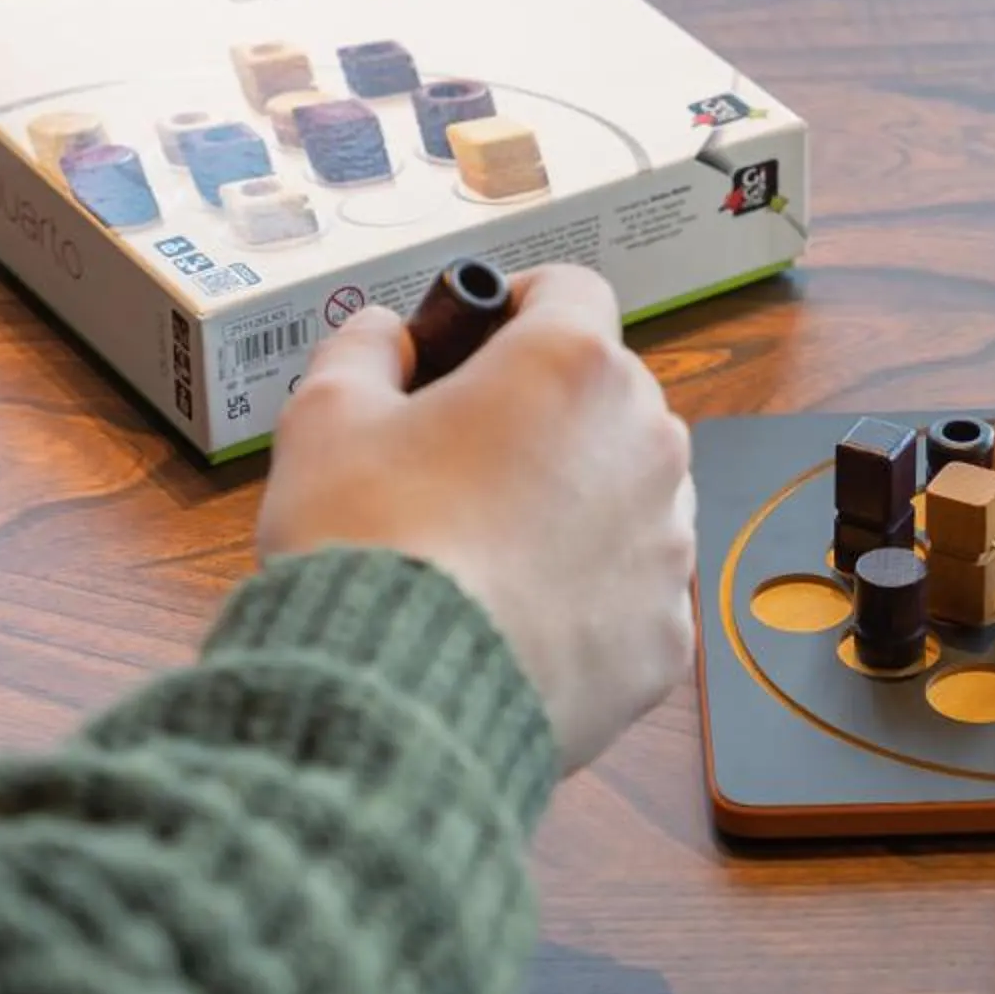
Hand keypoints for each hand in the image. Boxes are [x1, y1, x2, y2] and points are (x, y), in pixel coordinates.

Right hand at [257, 265, 696, 773]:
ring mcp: (668, 543)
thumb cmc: (367, 546)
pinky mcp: (668, 632)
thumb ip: (362, 350)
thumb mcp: (326, 417)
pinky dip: (589, 591)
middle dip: (546, 408)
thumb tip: (385, 336)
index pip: (571, 291)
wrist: (399, 702)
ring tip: (490, 545)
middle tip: (465, 453)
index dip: (518, 304)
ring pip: (631, 491)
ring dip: (577, 498)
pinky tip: (520, 615)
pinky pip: (633, 588)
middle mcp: (646, 443)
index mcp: (572, 367)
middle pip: (607, 395)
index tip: (478, 337)